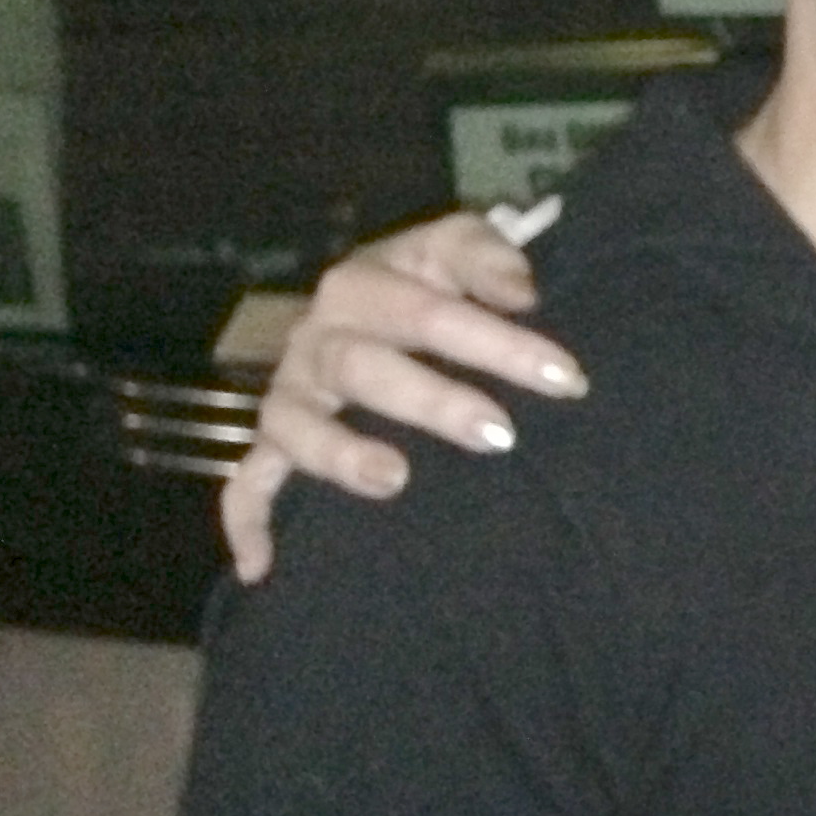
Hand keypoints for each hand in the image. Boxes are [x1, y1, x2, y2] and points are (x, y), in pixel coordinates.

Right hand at [218, 211, 582, 583]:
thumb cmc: (429, 280)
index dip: (500, 342)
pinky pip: (248, 481)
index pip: (433, 311)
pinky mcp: (275, 438)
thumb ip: (487, 257)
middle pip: (364, 367)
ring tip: (394, 480)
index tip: (567, 379)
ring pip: (298, 422)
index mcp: (367, 283)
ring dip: (340, 454)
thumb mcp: (455, 248)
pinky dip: (248, 521)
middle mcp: (320, 335)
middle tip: (500, 434)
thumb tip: (522, 291)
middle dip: (432, 401)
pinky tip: (261, 567)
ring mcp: (292, 390)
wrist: (374, 300)